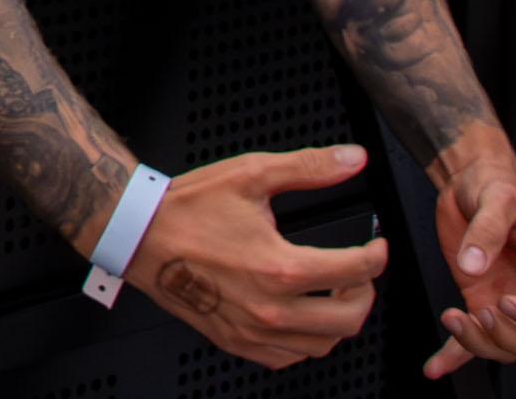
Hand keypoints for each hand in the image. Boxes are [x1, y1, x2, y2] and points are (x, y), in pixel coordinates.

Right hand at [124, 143, 387, 367]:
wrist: (139, 233)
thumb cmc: (187, 208)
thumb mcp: (251, 174)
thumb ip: (308, 167)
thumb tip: (351, 159)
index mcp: (279, 267)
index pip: (356, 270)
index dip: (376, 255)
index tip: (377, 246)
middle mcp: (269, 308)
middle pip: (348, 318)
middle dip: (365, 292)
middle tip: (359, 272)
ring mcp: (252, 331)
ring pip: (322, 344)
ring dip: (338, 319)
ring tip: (332, 293)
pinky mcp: (235, 341)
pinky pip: (288, 357)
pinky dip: (305, 340)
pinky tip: (300, 315)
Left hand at [423, 133, 515, 376]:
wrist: (469, 181)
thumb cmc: (496, 183)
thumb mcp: (497, 197)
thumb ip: (487, 229)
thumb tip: (473, 264)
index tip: (508, 302)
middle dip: (512, 337)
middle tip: (483, 311)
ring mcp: (513, 301)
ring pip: (511, 348)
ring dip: (481, 344)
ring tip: (453, 318)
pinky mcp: (484, 303)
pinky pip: (476, 342)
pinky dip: (456, 356)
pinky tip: (436, 365)